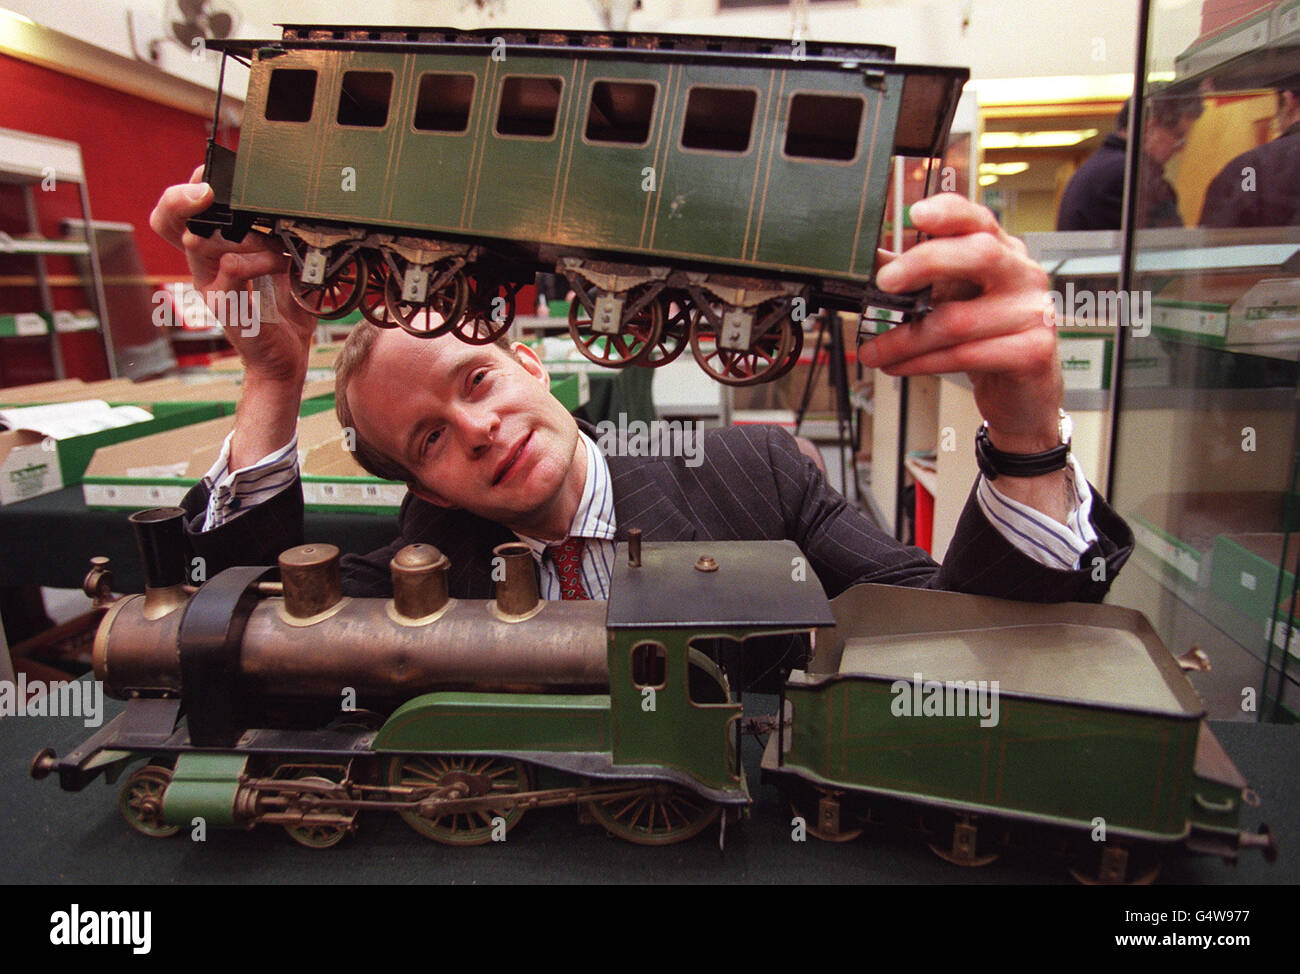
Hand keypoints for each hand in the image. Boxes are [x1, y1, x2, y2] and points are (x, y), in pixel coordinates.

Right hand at [149, 165, 317, 384]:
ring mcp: (209, 283)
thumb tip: (296, 204)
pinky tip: (280, 264)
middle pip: (167, 220)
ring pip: (199, 241)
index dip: (190, 184)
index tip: (209, 169)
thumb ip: (283, 234)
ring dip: (243, 234)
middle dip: (180, 197)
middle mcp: (204, 262)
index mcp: (215, 247)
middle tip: (207, 190)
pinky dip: (258, 261)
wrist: (288, 356)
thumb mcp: (288, 261)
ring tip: (275, 243)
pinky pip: (230, 269)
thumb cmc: (286, 308)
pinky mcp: (222, 304)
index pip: (184, 208)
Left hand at [858, 194, 1061, 453]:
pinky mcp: (1031, 352)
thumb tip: (870, 262)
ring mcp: (1033, 312)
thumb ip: (918, 280)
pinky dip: (922, 363)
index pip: (979, 220)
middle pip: (978, 254)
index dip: (949, 212)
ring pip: (958, 319)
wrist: (1021, 392)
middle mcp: (1023, 275)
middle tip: (884, 281)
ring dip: (904, 339)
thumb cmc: (985, 339)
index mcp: (1003, 252)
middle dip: (925, 263)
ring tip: (873, 350)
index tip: (915, 214)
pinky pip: (965, 355)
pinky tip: (898, 366)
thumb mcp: (952, 300)